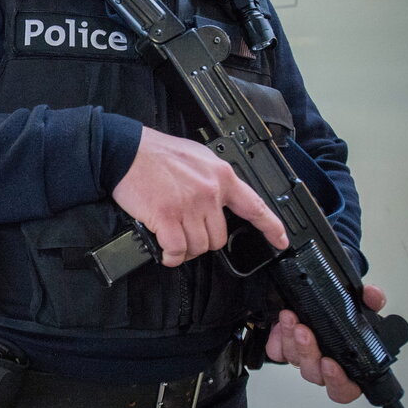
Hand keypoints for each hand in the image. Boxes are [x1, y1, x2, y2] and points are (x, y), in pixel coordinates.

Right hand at [112, 126, 288, 266]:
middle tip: (187, 234)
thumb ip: (212, 179)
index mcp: (221, 176)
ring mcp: (188, 205)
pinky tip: (167, 253)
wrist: (126, 150)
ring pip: (198, 246)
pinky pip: (177, 249)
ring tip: (173, 242)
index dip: (271, 227)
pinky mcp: (166, 216)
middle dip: (203, 242)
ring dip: (186, 250)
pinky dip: (172, 256)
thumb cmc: (155, 153)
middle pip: (218, 237)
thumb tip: (218, 200)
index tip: (281, 240)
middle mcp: (209, 192)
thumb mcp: (197, 157)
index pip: (254, 206)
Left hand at [265, 284, 387, 402]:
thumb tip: (373, 295)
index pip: (344, 390)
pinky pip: (276, 352)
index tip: (330, 364)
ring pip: (294, 360)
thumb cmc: (346, 316)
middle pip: (314, 374)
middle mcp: (324, 368)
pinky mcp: (284, 350)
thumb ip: (371, 300)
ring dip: (291, 339)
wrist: (318, 304)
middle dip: (307, 352)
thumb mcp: (363, 306)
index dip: (337, 382)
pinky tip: (281, 325)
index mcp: (349, 368)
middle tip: (305, 332)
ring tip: (292, 320)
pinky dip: (277, 338)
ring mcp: (304, 360)